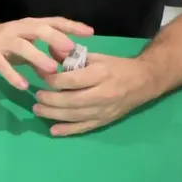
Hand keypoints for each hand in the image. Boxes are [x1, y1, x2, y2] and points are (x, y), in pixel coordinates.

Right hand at [0, 17, 93, 89]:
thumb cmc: (7, 42)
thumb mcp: (28, 46)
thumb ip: (45, 55)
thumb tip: (65, 69)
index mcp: (31, 25)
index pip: (54, 21)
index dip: (72, 26)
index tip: (90, 33)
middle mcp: (19, 29)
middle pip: (40, 29)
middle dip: (56, 38)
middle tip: (71, 50)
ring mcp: (4, 40)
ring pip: (22, 46)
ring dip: (38, 56)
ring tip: (51, 70)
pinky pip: (3, 65)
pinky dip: (13, 75)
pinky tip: (22, 85)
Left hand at [33, 54, 161, 135]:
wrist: (144, 81)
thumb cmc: (118, 66)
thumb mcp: (97, 56)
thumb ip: (74, 56)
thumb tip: (51, 51)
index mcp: (101, 73)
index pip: (72, 80)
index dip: (54, 80)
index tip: (42, 77)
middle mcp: (103, 93)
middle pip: (71, 100)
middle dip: (50, 100)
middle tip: (36, 97)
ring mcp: (104, 110)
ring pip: (75, 115)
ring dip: (54, 114)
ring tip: (38, 110)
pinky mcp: (105, 120)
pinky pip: (84, 127)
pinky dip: (68, 130)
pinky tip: (53, 130)